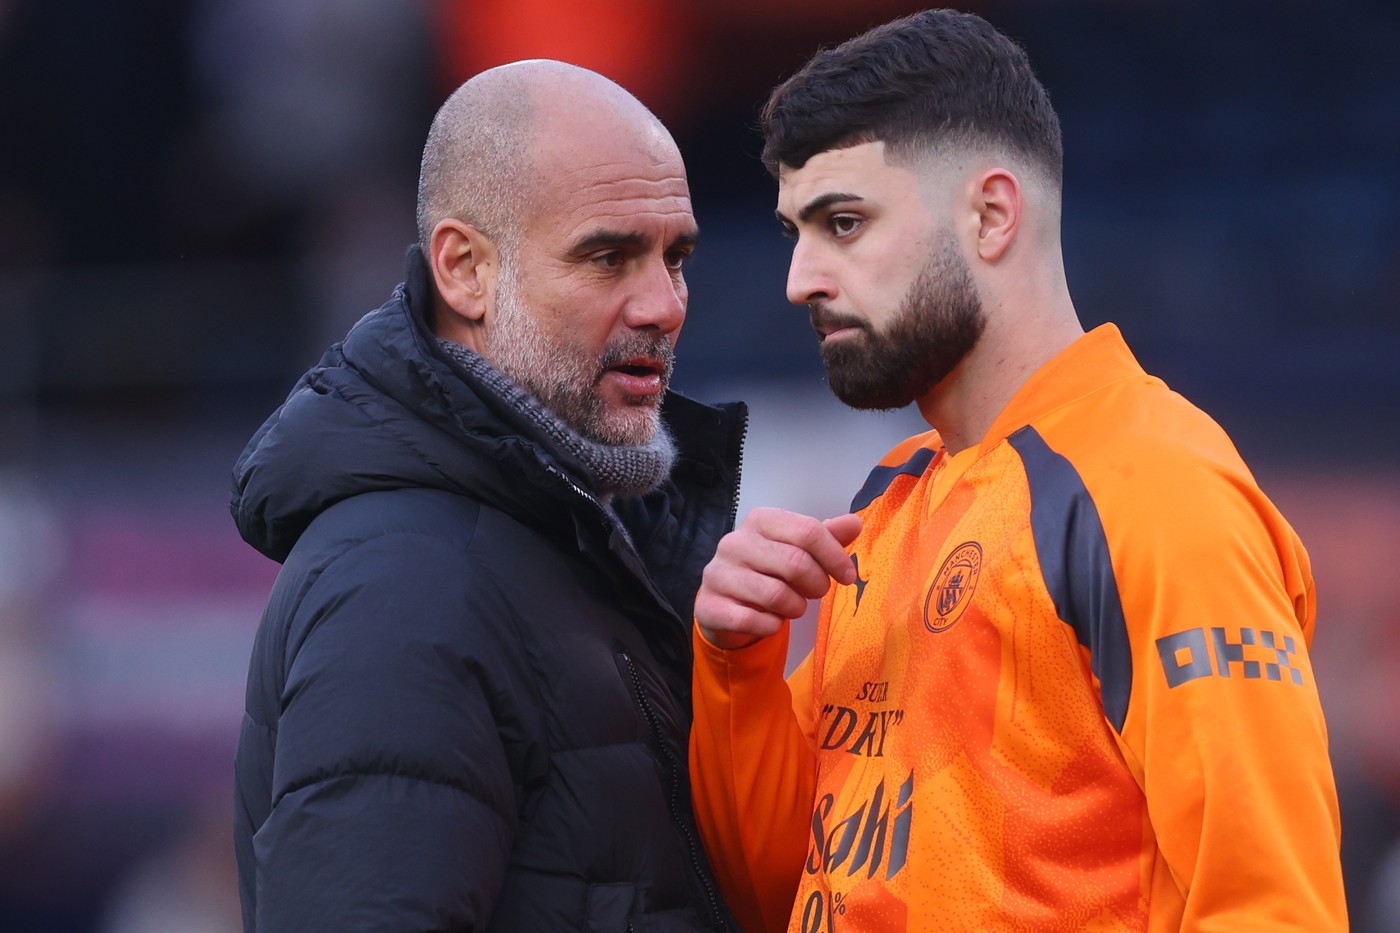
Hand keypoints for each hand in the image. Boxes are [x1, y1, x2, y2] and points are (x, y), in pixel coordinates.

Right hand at [695, 507, 862, 649]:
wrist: (726, 602)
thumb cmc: (768, 570)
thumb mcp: (797, 549)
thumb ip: (825, 536)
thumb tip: (854, 524)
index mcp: (760, 520)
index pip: (808, 531)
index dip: (835, 556)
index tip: (847, 577)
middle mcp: (734, 542)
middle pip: (795, 563)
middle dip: (817, 584)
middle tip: (816, 593)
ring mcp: (718, 574)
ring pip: (776, 595)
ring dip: (796, 607)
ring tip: (793, 606)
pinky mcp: (710, 606)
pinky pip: (754, 621)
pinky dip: (772, 626)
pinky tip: (771, 620)